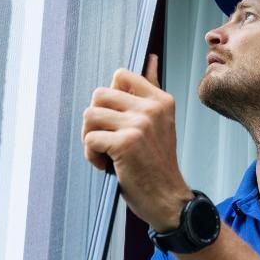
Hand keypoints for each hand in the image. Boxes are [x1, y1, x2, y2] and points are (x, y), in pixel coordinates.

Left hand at [80, 54, 192, 231]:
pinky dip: (92, 155)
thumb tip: (150, 59)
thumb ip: (151, 90)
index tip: (118, 120)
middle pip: (99, 94)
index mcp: (161, 100)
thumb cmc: (158, 164)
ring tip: (107, 153)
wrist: (169, 200)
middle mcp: (152, 109)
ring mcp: (139, 125)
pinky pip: (89, 139)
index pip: (120, 75)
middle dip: (95, 119)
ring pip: (90, 116)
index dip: (110, 99)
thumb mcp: (160, 122)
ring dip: (91, 138)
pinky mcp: (125, 144)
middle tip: (108, 139)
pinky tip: (107, 165)